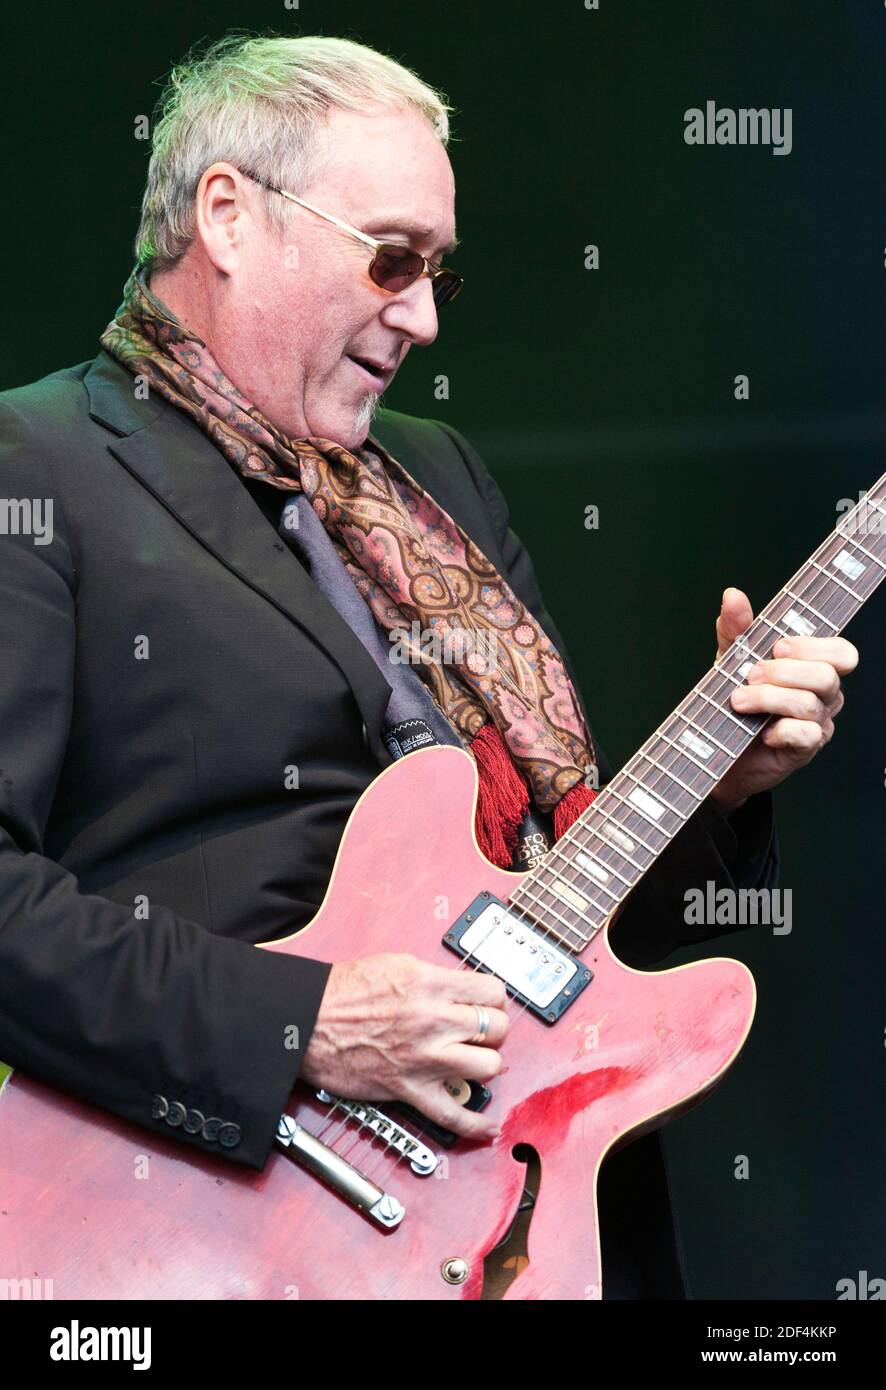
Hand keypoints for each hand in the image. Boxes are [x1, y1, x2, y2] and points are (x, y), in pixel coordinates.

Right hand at [299, 953, 507, 1140]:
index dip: (494, 999)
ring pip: (488, 1066)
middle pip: (496, 1028)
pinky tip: (488, 1126)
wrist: (307, 1021)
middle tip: (481, 1031)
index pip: (493, 991)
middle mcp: (433, 1020)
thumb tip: (462, 989)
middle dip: (493, 1030)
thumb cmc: (343, 992)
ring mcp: (424, 1058)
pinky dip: (475, 1125)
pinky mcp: (410, 1089)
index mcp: (430, 984)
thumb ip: (435, 978)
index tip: (489, 1004)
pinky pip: (453, 1115)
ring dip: (485, 1064)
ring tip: (474, 1060)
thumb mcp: (397, 964)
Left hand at [710, 587, 856, 812]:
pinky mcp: (805, 749)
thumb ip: (736, 629)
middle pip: (825, 676)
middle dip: (782, 672)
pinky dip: (780, 731)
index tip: (778, 647)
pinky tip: (761, 732)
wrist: (715, 747)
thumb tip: (733, 596)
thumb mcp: (732, 659)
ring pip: (809, 704)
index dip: (813, 647)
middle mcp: (824, 695)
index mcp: (814, 666)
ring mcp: (818, 723)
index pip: (842, 652)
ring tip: (739, 701)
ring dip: (769, 698)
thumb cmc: (734, 699)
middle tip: (749, 676)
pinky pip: (805, 735)